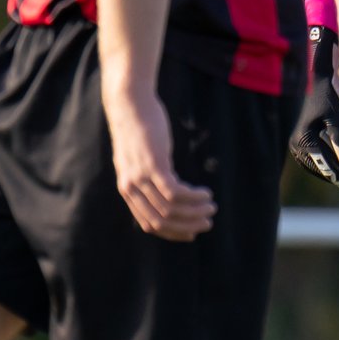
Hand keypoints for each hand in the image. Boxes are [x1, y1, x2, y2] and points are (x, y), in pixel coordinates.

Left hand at [104, 83, 215, 240]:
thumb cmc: (138, 132)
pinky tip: (205, 193)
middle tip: (207, 221)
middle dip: (187, 225)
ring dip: (195, 211)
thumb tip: (167, 192)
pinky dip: (193, 197)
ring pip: (170, 208)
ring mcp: (141, 177)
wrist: (130, 106)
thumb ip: (148, 178)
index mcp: (127, 190)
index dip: (172, 233)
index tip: (192, 233)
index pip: (149, 225)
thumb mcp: (139, 161)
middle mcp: (131, 187)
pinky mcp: (153, 164)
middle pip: (161, 221)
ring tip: (211, 205)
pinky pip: (175, 192)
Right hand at [290, 26, 338, 189]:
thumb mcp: (336, 116)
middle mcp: (297, 146)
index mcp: (305, 140)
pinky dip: (327, 167)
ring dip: (334, 174)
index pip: (329, 167)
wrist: (311, 81)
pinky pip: (313, 161)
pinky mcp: (299, 143)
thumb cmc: (325, 96)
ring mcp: (296, 146)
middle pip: (322, 170)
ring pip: (317, 168)